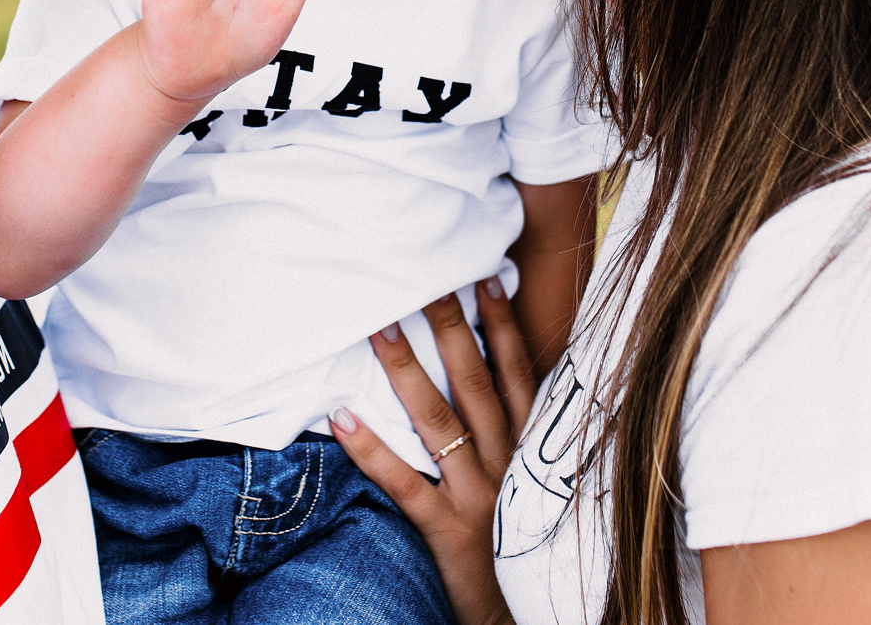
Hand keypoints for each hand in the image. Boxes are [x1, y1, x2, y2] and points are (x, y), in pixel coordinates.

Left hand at [329, 279, 537, 624]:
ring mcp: (477, 495)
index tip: (484, 278)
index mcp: (527, 448)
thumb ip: (512, 434)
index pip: (515, 375)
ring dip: (408, 373)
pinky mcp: (446, 530)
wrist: (520, 615)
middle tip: (424, 279)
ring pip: (439, 423)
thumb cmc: (514, 538)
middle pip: (476, 384)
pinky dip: (372, 449)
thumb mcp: (527, 482)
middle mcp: (506, 463)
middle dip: (451, 328)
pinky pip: (404, 483)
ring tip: (378, 328)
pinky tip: (343, 417)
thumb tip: (487, 376)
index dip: (501, 326)